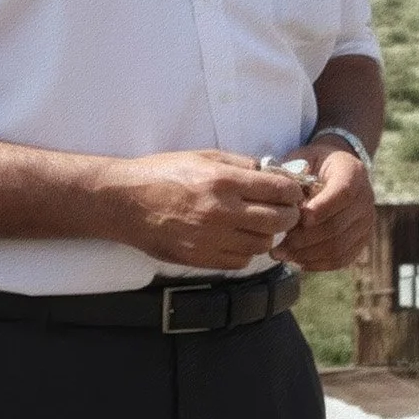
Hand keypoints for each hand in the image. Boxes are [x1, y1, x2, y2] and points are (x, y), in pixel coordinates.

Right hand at [103, 149, 306, 269]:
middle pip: (279, 221)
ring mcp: (211, 238)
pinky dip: (244, 251)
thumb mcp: (202, 156)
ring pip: (263, 245)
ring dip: (266, 235)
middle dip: (287, 215)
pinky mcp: (200, 258)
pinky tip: (235, 239)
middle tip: (282, 211)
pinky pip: (240, 261)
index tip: (291, 192)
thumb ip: (240, 165)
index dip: (293, 191)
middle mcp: (221, 212)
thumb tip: (273, 175)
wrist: (124, 202)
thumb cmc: (161, 174)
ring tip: (255, 225)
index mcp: (223, 181)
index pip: (280, 190)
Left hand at [276, 141, 374, 271]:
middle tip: (276, 246)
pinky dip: (319, 263)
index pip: (343, 193)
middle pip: (338, 225)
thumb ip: (293, 173)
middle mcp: (366, 197)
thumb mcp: (302, 158)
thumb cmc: (311, 164)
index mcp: (352, 172)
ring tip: (280, 255)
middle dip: (304, 239)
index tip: (300, 218)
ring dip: (307, 254)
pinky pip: (343, 257)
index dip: (322, 208)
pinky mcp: (362, 238)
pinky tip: (297, 262)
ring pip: (339, 245)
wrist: (333, 171)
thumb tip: (283, 198)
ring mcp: (366, 220)